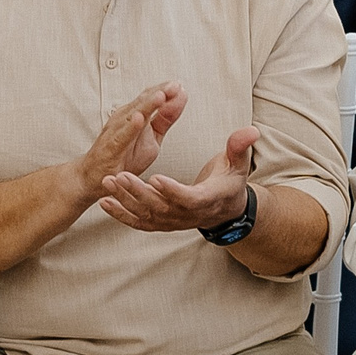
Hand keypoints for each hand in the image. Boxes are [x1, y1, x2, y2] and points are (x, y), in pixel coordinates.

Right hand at [69, 83, 184, 194]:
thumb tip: (181, 96)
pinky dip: (130, 127)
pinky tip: (139, 120)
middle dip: (159, 92)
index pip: (150, 96)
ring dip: (147, 105)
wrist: (96, 178)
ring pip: (132, 115)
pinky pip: (121, 136)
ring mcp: (116, 132)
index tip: (180, 85)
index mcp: (134, 114)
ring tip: (161, 96)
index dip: (165, 90)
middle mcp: (124, 118)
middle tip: (175, 86)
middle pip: (143, 102)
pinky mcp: (110, 148)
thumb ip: (166, 118)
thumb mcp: (153, 138)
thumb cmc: (124, 157)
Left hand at [99, 124, 258, 232]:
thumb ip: (239, 147)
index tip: (156, 178)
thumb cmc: (230, 181)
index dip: (172, 191)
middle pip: (161, 208)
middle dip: (139, 192)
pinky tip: (104, 202)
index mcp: (206, 200)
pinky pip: (139, 222)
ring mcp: (172, 221)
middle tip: (120, 176)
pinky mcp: (161, 223)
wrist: (226, 209)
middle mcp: (187, 215)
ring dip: (125, 201)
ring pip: (146, 215)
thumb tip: (251, 131)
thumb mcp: (238, 164)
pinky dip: (121, 214)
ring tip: (107, 182)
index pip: (188, 199)